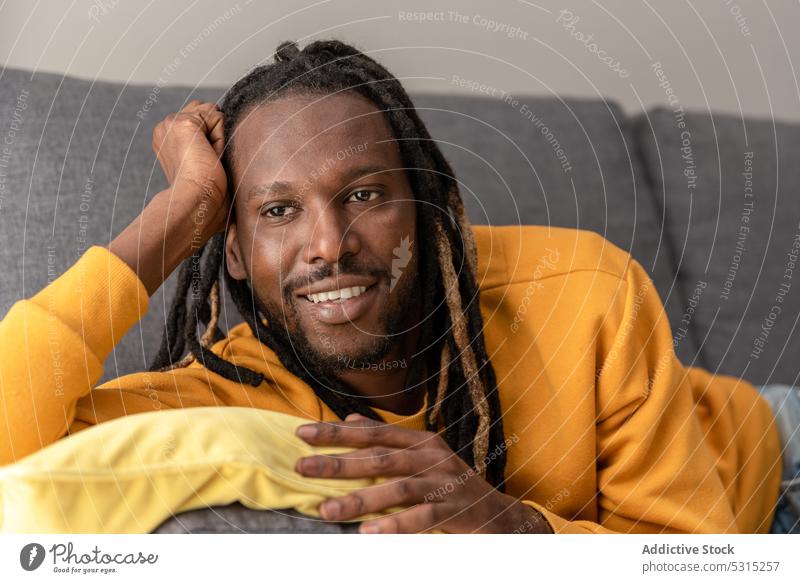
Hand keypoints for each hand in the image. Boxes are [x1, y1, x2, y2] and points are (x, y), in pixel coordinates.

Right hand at [109, 100, 229, 294]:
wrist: (196, 204)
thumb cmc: (204, 198)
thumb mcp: (204, 167)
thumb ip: (209, 146)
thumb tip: (227, 147)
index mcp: (167, 139)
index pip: (200, 119)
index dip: (212, 139)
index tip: (205, 166)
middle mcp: (165, 128)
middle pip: (206, 111)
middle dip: (215, 135)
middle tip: (208, 164)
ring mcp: (171, 123)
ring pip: (213, 115)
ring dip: (218, 139)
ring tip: (209, 161)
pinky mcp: (184, 122)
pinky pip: (217, 118)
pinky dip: (221, 138)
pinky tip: (210, 156)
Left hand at [294, 413, 551, 533]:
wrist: (500, 514)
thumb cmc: (452, 482)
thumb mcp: (422, 454)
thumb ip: (387, 439)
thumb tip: (350, 419)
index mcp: (420, 441)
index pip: (373, 433)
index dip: (337, 432)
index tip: (302, 433)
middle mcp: (431, 457)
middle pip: (379, 457)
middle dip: (339, 462)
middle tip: (302, 467)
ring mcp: (443, 483)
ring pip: (397, 488)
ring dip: (361, 500)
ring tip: (327, 510)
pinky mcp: (454, 510)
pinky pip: (423, 517)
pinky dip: (396, 525)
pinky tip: (371, 533)